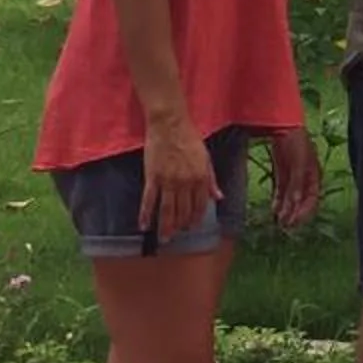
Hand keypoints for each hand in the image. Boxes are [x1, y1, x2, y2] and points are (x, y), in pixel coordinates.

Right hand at [138, 118, 216, 241]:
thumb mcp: (206, 159)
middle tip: (176, 236)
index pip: (199, 206)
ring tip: (165, 238)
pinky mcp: (152, 177)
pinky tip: (144, 226)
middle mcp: (185, 183)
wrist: (170, 124)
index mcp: (200, 178)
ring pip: (167, 210)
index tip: (191, 227)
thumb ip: (211, 180)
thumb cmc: (189, 139)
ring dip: (166, 227)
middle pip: (183, 211)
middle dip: (181, 226)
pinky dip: (145, 215)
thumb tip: (218, 198)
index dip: (196, 219)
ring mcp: (168, 181)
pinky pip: (149, 200)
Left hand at [267, 128, 321, 230]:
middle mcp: (305, 178)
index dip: (304, 213)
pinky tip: (274, 210)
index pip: (312, 199)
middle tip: (285, 227)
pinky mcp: (283, 172)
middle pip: (301, 201)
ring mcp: (294, 175)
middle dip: (294, 214)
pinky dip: (279, 201)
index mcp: (314, 176)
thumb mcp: (299, 164)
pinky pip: (282, 190)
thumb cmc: (296, 142)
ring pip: (291, 197)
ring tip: (278, 222)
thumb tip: (295, 204)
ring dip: (286, 210)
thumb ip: (297, 184)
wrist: (283, 124)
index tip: (293, 223)